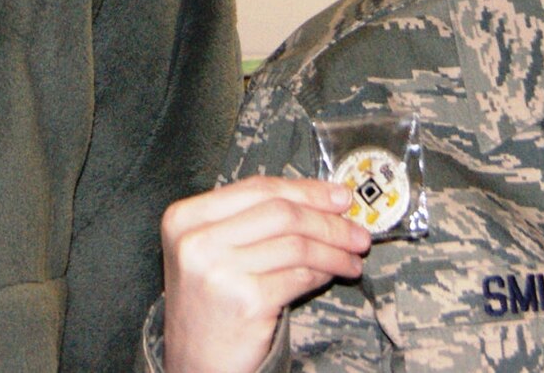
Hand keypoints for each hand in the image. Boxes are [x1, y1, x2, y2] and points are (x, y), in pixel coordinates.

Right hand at [161, 175, 369, 372]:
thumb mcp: (213, 252)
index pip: (257, 189)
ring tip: (353, 258)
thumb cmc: (210, 304)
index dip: (306, 190)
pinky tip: (333, 275)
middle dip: (328, 221)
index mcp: (185, 218)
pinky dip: (322, 273)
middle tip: (358, 231)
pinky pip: (299, 277)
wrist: (195, 362)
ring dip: (333, 250)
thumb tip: (322, 199)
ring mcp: (219, 271)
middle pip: (281, 213)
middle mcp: (197, 241)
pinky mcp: (246, 302)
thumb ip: (251, 221)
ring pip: (296, 245)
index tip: (341, 196)